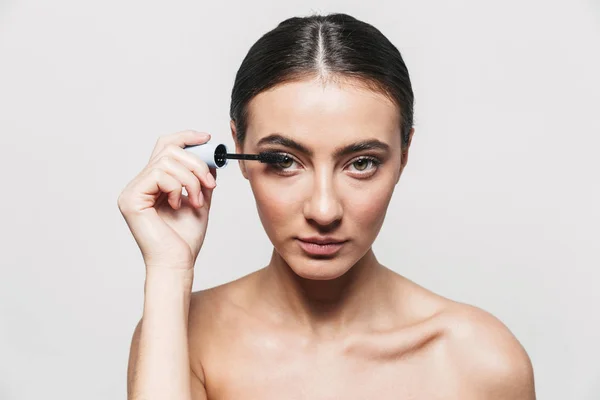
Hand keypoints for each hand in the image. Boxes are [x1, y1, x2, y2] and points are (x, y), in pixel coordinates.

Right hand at [117, 130, 216, 269]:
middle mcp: (140, 184)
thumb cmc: (186, 238)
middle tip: (210, 183)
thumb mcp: (201, 199)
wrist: (178, 263)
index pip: (165, 147)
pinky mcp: (131, 198)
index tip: (207, 138)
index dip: (185, 138)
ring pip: (166, 161)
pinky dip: (177, 187)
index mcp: (154, 183)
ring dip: (191, 179)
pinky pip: (158, 174)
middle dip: (196, 163)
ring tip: (197, 200)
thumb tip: (208, 155)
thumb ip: (201, 177)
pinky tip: (179, 205)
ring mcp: (132, 190)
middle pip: (168, 149)